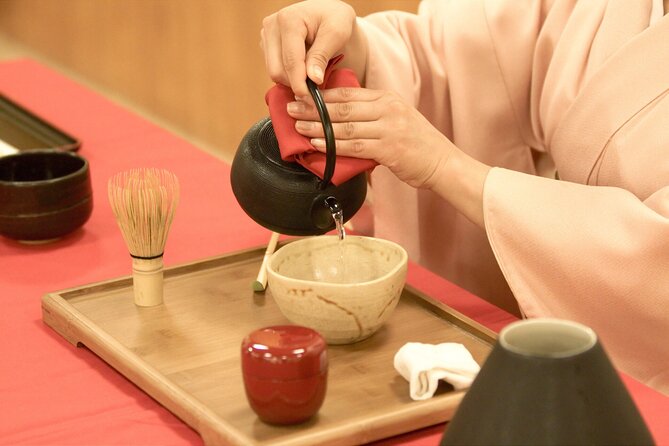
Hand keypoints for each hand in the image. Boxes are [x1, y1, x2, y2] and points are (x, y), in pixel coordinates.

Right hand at [261, 0, 357, 96]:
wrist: (329, 14)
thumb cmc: (335, 19)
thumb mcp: (337, 33)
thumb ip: (322, 55)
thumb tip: (313, 79)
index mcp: (288, 20)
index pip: (290, 61)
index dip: (300, 83)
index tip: (310, 98)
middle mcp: (272, 26)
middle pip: (277, 70)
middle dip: (296, 83)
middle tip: (315, 88)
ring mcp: (267, 35)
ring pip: (274, 73)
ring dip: (293, 80)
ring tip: (312, 74)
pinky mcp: (267, 45)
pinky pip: (275, 70)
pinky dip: (289, 75)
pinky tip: (304, 69)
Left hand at [287, 87, 455, 188]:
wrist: (442, 163)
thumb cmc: (417, 145)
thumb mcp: (396, 120)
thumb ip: (371, 116)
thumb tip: (339, 120)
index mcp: (386, 99)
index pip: (347, 92)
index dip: (321, 95)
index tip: (300, 96)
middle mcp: (387, 109)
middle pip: (342, 106)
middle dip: (313, 108)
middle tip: (291, 109)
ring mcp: (388, 128)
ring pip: (345, 125)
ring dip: (317, 126)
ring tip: (298, 127)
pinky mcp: (389, 148)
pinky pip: (354, 145)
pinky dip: (333, 145)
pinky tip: (317, 144)